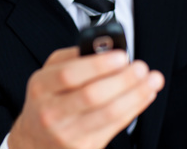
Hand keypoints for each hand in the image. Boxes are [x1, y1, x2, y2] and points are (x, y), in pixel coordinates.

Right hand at [8, 47, 163, 148]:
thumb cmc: (47, 97)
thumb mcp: (50, 72)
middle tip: (141, 68)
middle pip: (92, 96)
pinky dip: (133, 109)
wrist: (34, 140)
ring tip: (152, 80)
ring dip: (135, 95)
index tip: (122, 56)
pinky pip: (114, 127)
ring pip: (108, 114)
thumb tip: (105, 48)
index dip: (98, 65)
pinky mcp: (83, 148)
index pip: (69, 74)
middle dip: (122, 80)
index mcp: (41, 86)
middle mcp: (50, 112)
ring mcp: (66, 134)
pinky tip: (144, 96)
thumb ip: (73, 57)